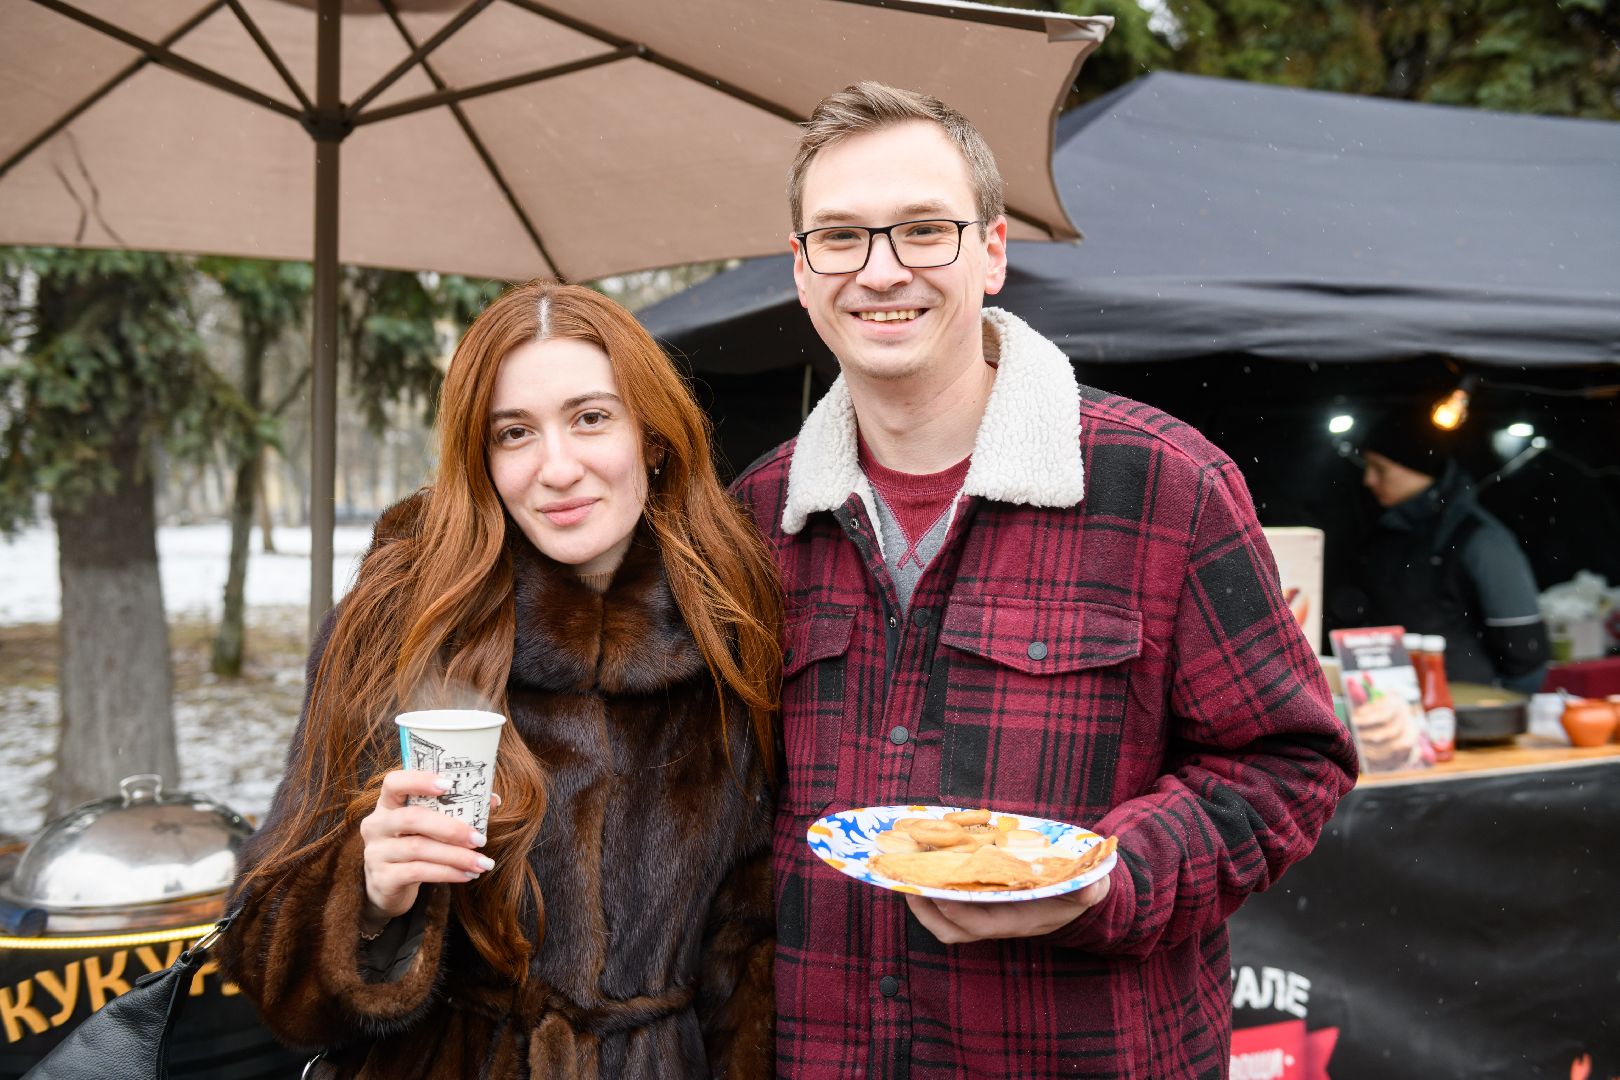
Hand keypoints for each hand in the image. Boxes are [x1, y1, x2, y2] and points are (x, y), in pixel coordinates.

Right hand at [358, 771, 495, 930]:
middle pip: (411, 818)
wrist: (389, 886)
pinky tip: (466, 875)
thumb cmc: (414, 845)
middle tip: (479, 839)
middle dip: (450, 828)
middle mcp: (376, 825)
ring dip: (456, 856)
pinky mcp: (382, 879)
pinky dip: (447, 873)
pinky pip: (418, 872)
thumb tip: (492, 800)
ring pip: (418, 849)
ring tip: (482, 862)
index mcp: (388, 804)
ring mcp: (376, 853)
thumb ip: (455, 809)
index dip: (419, 781)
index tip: (450, 784)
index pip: (394, 782)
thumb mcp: (429, 826)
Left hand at [904, 873, 1110, 944]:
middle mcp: (999, 922)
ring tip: (906, 878)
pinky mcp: (982, 905)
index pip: (981, 925)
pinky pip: (950, 907)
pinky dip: (933, 894)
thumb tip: (1088, 887)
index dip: (957, 911)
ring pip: (946, 924)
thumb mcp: (1090, 887)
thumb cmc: (1080, 890)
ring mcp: (988, 916)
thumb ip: (1088, 889)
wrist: (1079, 898)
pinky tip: (924, 870)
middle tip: (908, 883)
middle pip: (954, 930)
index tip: (937, 891)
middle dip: (927, 911)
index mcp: (1019, 920)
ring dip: (924, 905)